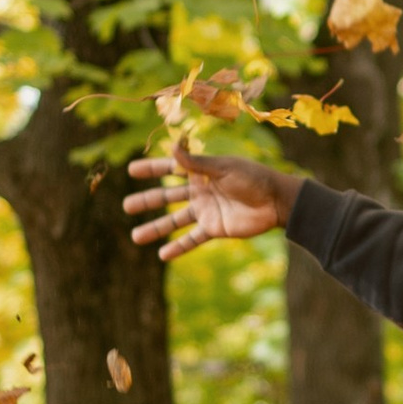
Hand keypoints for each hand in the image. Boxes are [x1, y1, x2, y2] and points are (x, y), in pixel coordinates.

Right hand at [124, 152, 298, 262]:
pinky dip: (178, 248)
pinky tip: (162, 255)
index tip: (131, 171)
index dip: (151, 169)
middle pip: (167, 197)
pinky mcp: (214, 229)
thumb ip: (198, 163)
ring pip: (175, 221)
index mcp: (202, 172)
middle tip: (125, 207)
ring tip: (135, 237)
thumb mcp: (224, 167)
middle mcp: (200, 191)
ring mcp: (206, 211)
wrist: (277, 202)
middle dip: (147, 201)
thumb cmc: (253, 178)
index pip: (171, 169)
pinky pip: (192, 240)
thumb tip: (172, 148)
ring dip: (156, 229)